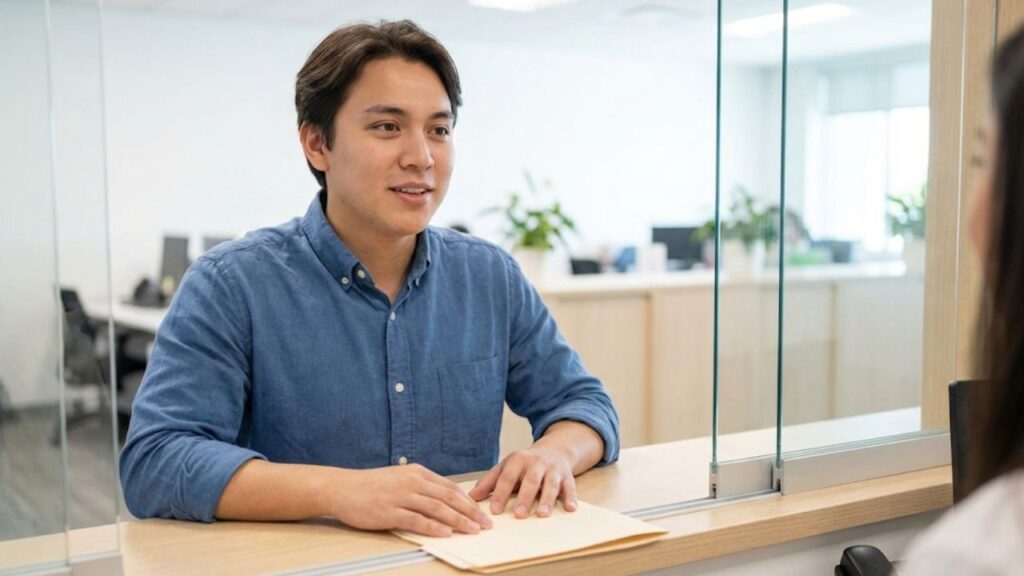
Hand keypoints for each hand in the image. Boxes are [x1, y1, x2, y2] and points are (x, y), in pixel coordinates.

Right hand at [326, 464, 492, 536]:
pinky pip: (417, 520)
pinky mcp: (390, 512)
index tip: (482, 511)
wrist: (342, 488)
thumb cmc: (371, 485)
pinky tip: (447, 533)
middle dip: (471, 512)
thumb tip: (445, 499)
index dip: (469, 501)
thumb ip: (421, 486)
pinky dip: (434, 527)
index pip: (450, 487)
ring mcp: (401, 497)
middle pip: (449, 497)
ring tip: (473, 530)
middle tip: (485, 524)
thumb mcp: (400, 477)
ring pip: (438, 509)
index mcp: (417, 472)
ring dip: (459, 520)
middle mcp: (412, 482)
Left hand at [468, 445, 577, 518]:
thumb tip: (471, 497)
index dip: (501, 493)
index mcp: (518, 460)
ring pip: (551, 484)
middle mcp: (536, 463)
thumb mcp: (506, 467)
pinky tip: (570, 508)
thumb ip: (489, 482)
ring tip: (542, 514)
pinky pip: (570, 487)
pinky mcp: (567, 476)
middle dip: (525, 498)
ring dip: (547, 499)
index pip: (507, 477)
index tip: (495, 511)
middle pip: (530, 481)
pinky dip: (571, 497)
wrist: (555, 450)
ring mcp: (553, 470)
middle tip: (518, 515)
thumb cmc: (525, 464)